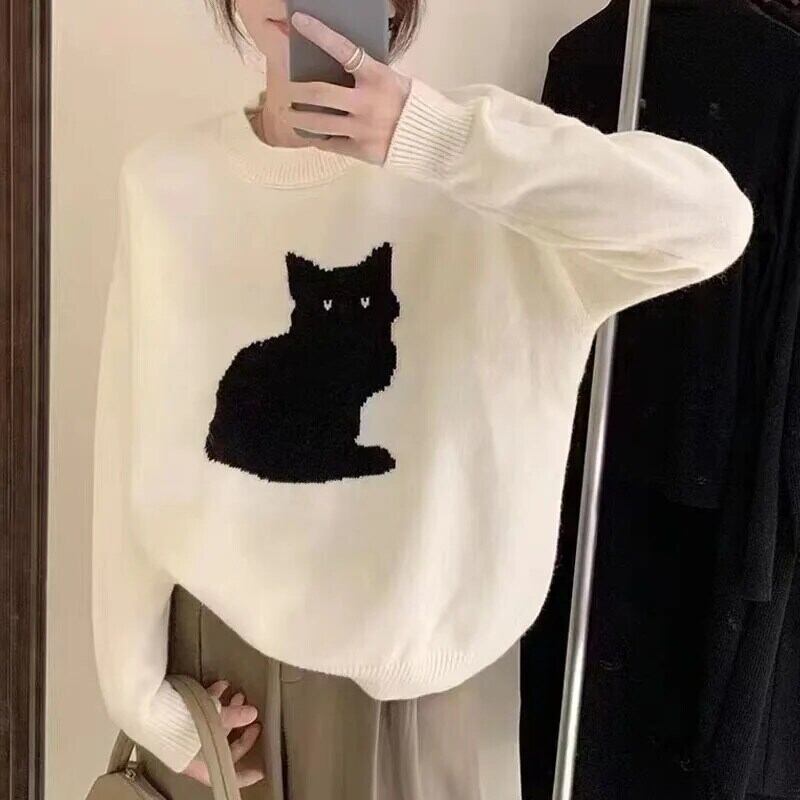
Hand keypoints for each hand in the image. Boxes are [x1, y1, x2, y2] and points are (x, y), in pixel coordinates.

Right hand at [180, 679, 263, 787]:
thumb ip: (232, 717)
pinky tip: (222, 685)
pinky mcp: (178, 716)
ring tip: (239, 694)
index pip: (224, 773)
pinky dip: (213, 698)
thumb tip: (253, 714)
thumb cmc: (176, 721)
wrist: (144, 707)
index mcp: (198, 763)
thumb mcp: (209, 721)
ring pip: (213, 724)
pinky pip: (201, 709)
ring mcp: (185, 734)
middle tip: (253, 716)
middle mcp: (192, 752)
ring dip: (228, 709)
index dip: (243, 775)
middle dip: (239, 729)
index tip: (260, 770)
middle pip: (222, 745)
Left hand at [284, 11, 411, 165]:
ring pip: (318, 122)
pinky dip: (318, 139)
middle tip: (287, 90)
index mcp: (376, 77)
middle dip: (296, 91)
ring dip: (298, 118)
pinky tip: (312, 136)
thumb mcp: (394, 81)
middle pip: (319, 93)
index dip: (319, 33)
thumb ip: (368, 76)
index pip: (343, 49)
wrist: (431, 140)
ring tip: (289, 115)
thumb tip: (340, 69)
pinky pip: (331, 144)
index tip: (298, 21)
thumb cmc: (412, 105)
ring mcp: (361, 128)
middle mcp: (365, 102)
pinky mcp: (360, 149)